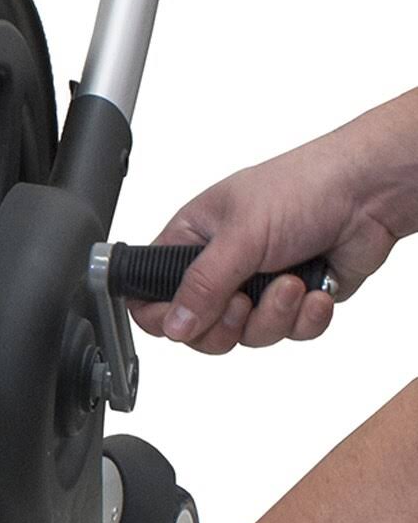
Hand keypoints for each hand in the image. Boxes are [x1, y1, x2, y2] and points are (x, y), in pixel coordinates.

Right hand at [133, 126, 397, 353]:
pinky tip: (314, 288)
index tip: (183, 320)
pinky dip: (304, 317)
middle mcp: (219, 267)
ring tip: (291, 282)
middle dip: (227, 325)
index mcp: (191, 240)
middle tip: (243, 302)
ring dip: (273, 315)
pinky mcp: (289, 302)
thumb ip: (203, 285)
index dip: (161, 316)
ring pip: (244, 336)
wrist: (373, 190)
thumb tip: (174, 324)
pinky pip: (285, 334)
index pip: (150, 294)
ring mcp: (254, 287)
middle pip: (197, 329)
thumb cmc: (306, 186)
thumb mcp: (241, 235)